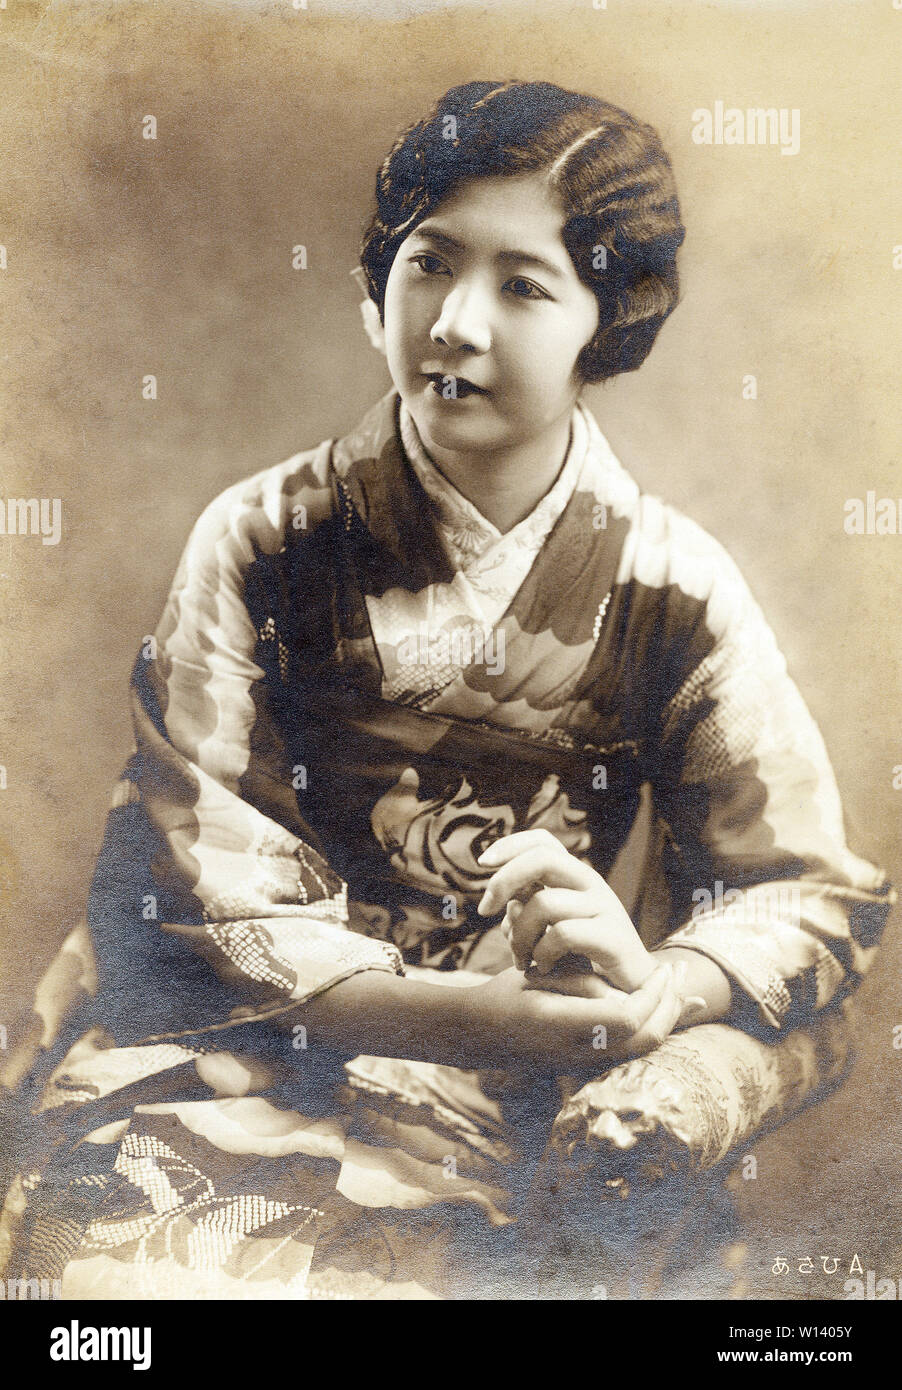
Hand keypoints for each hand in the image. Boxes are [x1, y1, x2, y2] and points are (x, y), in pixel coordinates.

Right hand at [468, 961, 684, 1070]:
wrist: (478, 1033)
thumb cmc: (506, 995)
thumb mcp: (543, 978)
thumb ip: (585, 986)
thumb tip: (630, 996)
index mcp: (565, 1027)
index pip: (629, 1017)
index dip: (653, 994)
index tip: (664, 969)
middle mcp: (579, 1054)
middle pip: (645, 1039)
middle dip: (671, 1007)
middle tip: (682, 974)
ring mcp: (583, 1064)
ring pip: (642, 1048)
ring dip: (665, 1017)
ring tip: (678, 988)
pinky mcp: (586, 1065)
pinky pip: (629, 1049)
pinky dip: (650, 1027)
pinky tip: (662, 1008)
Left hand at [476, 827, 655, 992]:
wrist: (633, 988)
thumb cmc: (586, 957)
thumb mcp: (555, 926)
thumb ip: (530, 909)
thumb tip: (503, 902)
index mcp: (576, 877)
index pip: (543, 841)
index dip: (510, 845)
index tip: (481, 863)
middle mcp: (592, 884)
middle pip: (541, 859)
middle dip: (503, 880)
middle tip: (484, 911)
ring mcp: (604, 908)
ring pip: (543, 904)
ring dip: (519, 935)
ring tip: (520, 960)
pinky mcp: (612, 937)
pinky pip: (562, 934)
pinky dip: (542, 953)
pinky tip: (543, 968)